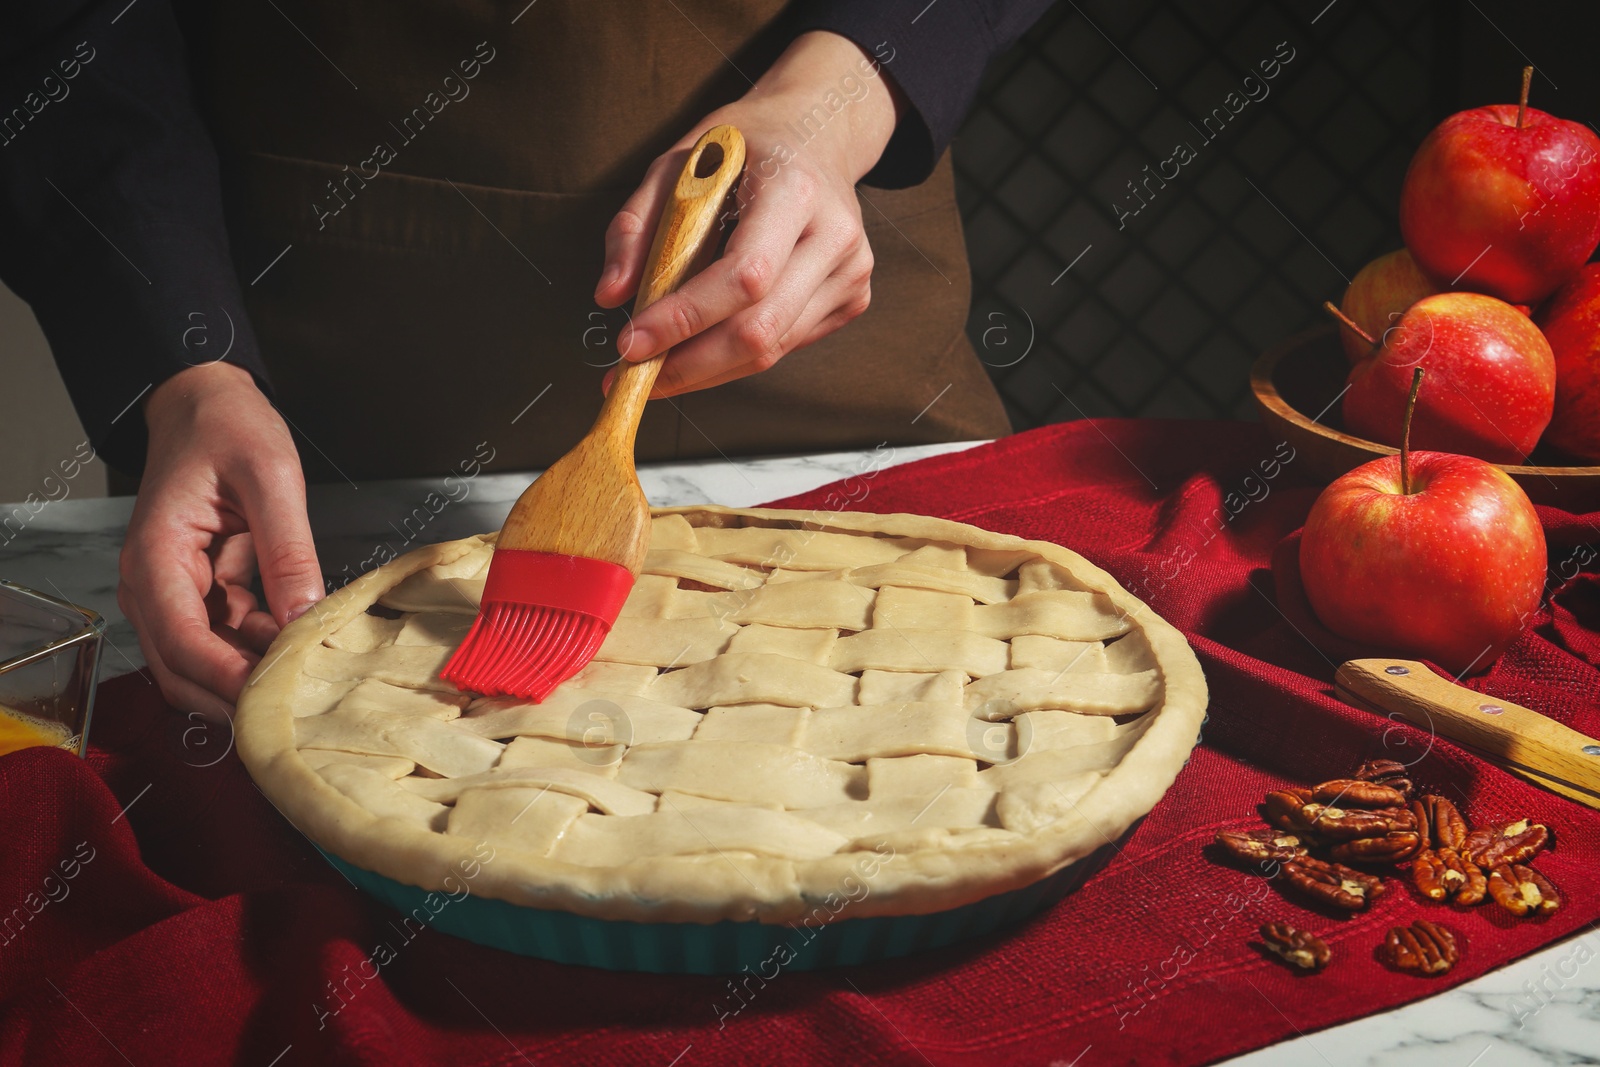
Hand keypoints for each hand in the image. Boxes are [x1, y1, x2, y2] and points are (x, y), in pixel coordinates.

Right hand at [118, 363, 322, 718]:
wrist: (205, 404)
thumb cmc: (227, 427)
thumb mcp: (270, 476)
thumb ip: (287, 548)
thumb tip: (305, 615)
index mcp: (157, 556)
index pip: (182, 641)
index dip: (226, 678)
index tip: (273, 699)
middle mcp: (154, 584)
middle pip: (182, 669)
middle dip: (233, 695)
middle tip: (295, 710)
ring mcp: (176, 592)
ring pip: (203, 662)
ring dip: (248, 677)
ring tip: (308, 687)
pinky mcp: (203, 591)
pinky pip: (227, 638)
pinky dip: (258, 651)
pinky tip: (300, 652)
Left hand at [596, 31, 901, 396]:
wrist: (818, 133)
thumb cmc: (744, 146)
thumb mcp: (676, 162)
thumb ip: (636, 226)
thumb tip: (610, 296)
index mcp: (794, 189)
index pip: (743, 276)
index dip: (685, 318)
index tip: (631, 344)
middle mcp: (834, 235)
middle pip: (759, 330)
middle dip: (689, 365)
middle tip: (633, 378)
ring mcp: (851, 272)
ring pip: (771, 350)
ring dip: (706, 370)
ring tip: (657, 371)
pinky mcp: (852, 298)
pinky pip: (784, 346)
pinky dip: (734, 356)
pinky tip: (704, 344)